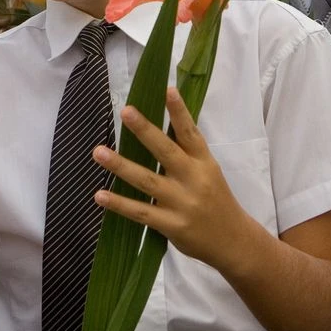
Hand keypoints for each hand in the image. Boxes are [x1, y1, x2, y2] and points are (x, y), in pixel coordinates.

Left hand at [92, 87, 256, 271]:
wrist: (232, 241)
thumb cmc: (216, 200)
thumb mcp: (209, 171)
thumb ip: (187, 153)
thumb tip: (159, 127)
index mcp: (204, 162)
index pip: (190, 133)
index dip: (179, 112)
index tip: (167, 89)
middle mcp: (193, 179)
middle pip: (166, 151)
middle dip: (145, 130)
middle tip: (125, 111)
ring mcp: (181, 203)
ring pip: (146, 180)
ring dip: (120, 165)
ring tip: (98, 151)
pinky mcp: (171, 224)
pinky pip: (141, 211)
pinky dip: (119, 204)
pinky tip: (100, 195)